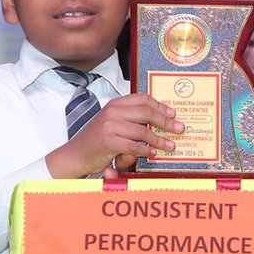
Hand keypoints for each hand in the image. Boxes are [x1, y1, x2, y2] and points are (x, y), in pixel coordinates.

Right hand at [46, 94, 182, 178]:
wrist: (75, 155)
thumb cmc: (96, 141)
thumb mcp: (112, 123)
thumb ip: (129, 119)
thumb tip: (158, 119)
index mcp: (115, 104)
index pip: (142, 98)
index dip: (160, 105)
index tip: (173, 113)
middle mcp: (112, 112)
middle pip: (146, 112)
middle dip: (166, 122)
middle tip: (178, 129)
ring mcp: (109, 126)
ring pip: (142, 131)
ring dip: (159, 140)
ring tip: (169, 146)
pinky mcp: (108, 141)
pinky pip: (134, 146)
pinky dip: (145, 151)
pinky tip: (152, 154)